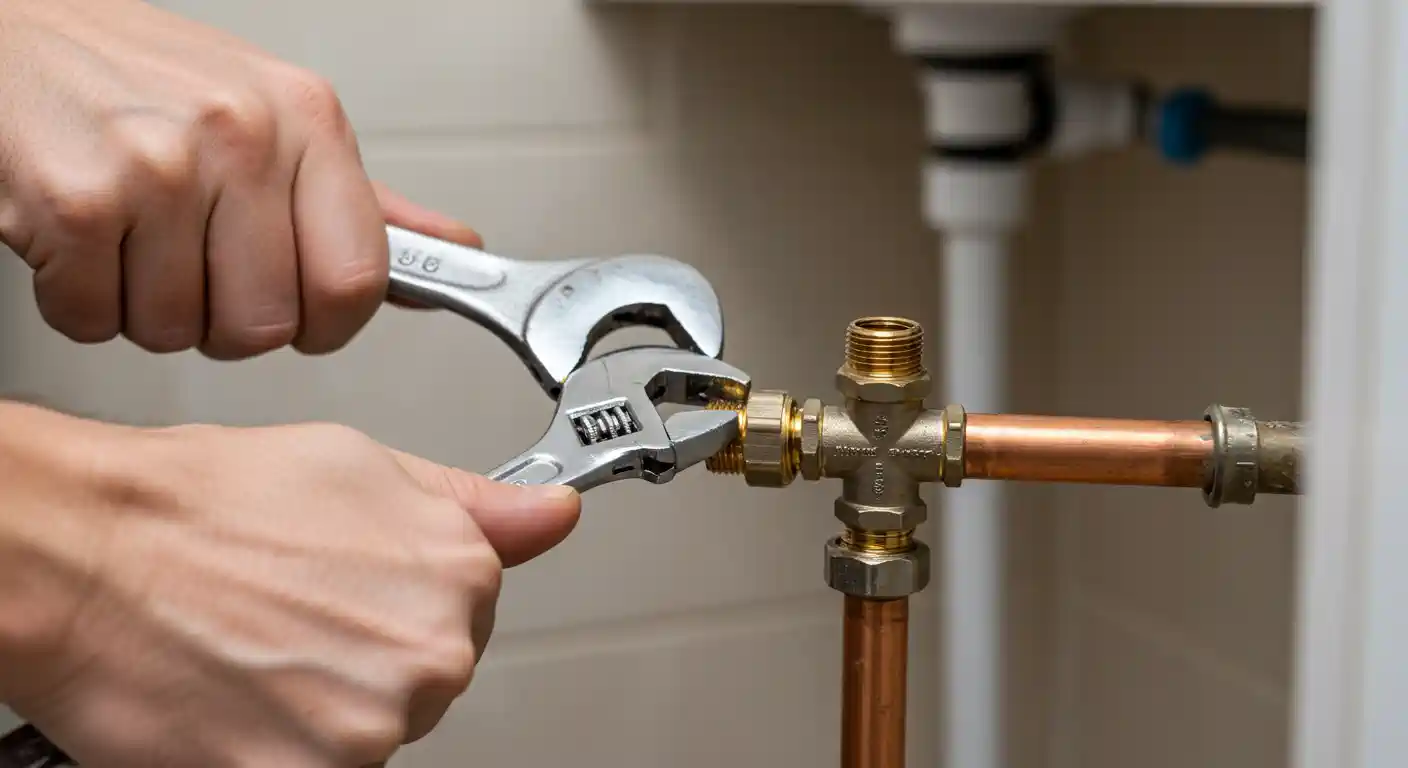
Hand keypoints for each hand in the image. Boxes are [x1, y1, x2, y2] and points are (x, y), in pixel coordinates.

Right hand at [0, 0, 407, 358]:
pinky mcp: (76, 201)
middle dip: (223, 322)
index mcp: (308, 121)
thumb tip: (455, 250)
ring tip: (131, 238)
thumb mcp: (276, 120)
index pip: (359, 281)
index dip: (324, 323)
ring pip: (178, 334)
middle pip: (266, 326)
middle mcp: (243, 136)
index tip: (296, 311)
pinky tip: (81, 239)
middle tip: (189, 265)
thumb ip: (366, 203)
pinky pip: (95, 322)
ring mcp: (159, 167)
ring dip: (146, 310)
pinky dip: (78, 302)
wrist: (13, 34)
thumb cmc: (145, 82)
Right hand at [0, 408, 578, 766]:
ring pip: (373, 729)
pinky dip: (281, 745)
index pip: (466, 610)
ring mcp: (375, 724)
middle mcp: (432, 651)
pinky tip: (239, 693)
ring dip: (324, 705)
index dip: (395, 597)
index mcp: (459, 571)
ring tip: (254, 649)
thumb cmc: (201, 503)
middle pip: (424, 675)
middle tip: (286, 616)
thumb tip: (555, 516)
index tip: (346, 589)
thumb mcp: (358, 467)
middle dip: (366, 654)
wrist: (89, 550)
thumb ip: (471, 505)